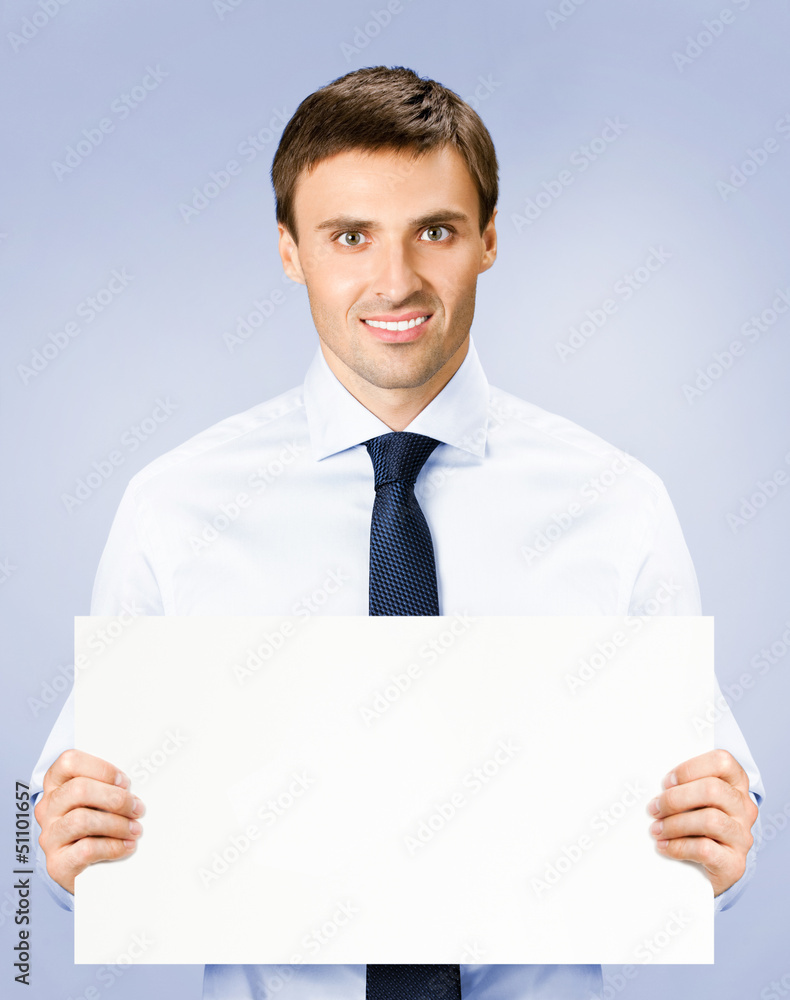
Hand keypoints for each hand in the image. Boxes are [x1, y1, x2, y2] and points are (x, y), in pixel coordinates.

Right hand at [34, 749, 144, 893]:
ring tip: (135, 829)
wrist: (90, 871)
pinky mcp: (57, 863)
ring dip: (116, 824)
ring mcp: (50, 836)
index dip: (101, 769)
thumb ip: (112, 787)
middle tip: (137, 808)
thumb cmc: (99, 826)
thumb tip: (142, 781)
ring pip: (81, 820)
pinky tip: (127, 846)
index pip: (69, 761)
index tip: (124, 782)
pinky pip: (85, 850)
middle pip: (78, 789)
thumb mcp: (101, 801)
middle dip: (115, 798)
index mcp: (57, 784)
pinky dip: (113, 847)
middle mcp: (49, 808)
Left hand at [648, 748, 758, 895]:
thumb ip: (681, 786)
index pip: (722, 761)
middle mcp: (744, 808)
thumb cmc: (693, 825)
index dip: (691, 768)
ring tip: (656, 829)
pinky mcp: (735, 863)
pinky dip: (679, 846)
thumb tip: (649, 782)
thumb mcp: (691, 800)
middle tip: (654, 808)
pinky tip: (664, 846)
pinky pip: (706, 849)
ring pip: (711, 820)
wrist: (702, 870)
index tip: (667, 782)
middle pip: (713, 790)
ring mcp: (742, 836)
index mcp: (736, 784)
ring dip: (675, 824)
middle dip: (675, 798)